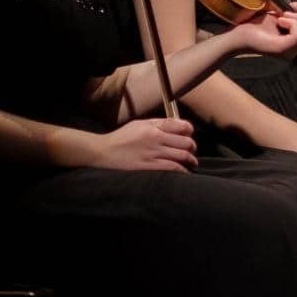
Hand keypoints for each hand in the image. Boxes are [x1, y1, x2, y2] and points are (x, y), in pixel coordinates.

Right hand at [71, 118, 197, 171]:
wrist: (104, 152)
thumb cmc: (121, 138)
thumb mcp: (139, 124)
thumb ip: (157, 124)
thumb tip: (176, 126)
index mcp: (153, 126)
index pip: (180, 125)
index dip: (189, 130)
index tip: (190, 134)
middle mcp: (155, 138)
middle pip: (185, 142)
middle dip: (192, 147)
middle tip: (192, 150)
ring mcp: (153, 153)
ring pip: (182, 156)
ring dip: (191, 160)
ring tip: (192, 162)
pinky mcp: (149, 166)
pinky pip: (172, 168)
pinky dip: (182, 170)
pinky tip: (184, 172)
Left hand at [229, 3, 296, 57]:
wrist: (238, 35)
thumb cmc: (254, 27)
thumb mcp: (276, 16)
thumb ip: (290, 13)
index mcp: (292, 47)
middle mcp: (292, 53)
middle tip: (286, 13)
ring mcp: (288, 53)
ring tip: (282, 17)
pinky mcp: (282, 50)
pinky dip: (292, 24)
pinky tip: (280, 21)